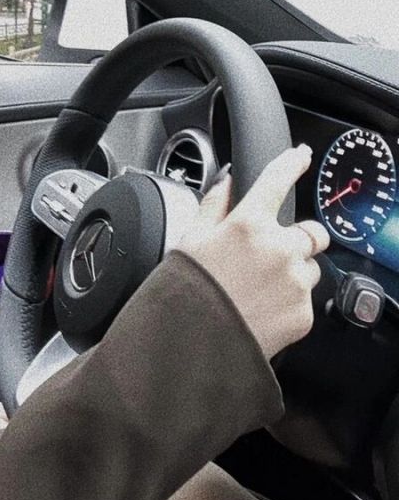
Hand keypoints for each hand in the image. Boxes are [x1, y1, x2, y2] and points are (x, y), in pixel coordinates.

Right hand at [178, 145, 329, 359]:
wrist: (196, 343)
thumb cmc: (187, 290)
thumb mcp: (190, 239)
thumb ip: (213, 205)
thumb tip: (227, 183)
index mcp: (248, 223)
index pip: (277, 180)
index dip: (292, 162)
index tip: (301, 156)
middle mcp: (278, 248)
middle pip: (313, 231)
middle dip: (299, 237)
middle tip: (273, 251)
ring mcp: (295, 281)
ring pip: (311, 266)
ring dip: (294, 271)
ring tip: (260, 288)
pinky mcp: (304, 312)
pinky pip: (306, 297)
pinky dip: (289, 300)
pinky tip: (262, 308)